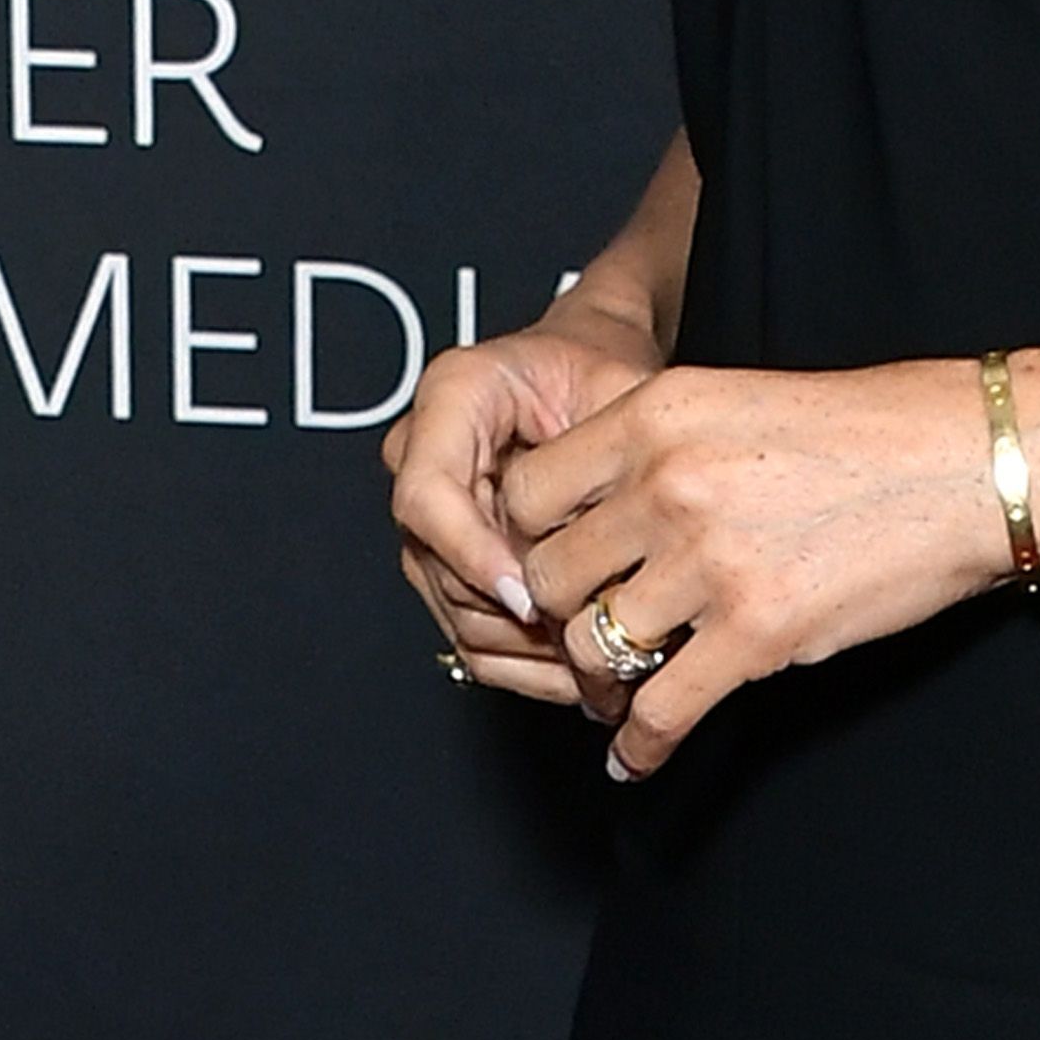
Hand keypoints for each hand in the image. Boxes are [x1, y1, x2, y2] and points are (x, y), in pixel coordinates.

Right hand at [389, 306, 663, 706]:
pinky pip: (469, 629)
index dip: (472, 553)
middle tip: (587, 645)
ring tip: (599, 670)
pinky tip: (582, 676)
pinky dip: (523, 662)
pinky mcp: (446, 560)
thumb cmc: (602, 364)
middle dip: (510, 614)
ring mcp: (428, 515)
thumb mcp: (620, 387)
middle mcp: (419, 454)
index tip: (530, 594)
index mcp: (450, 396)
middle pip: (435, 564)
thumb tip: (610, 545)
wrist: (589, 364)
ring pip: (451, 609)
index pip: (427, 494)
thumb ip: (610, 452)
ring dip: (523, 650)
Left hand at [501, 360, 1017, 778]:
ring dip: (599, 681)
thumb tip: (597, 510)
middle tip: (583, 633)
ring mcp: (709, 558)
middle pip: (549, 576)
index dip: (529, 537)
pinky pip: (660, 709)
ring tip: (617, 691)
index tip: (553, 561)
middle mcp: (669, 481)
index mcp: (659, 412)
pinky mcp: (755, 630)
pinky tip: (637, 754)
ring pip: (594, 646)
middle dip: (561, 615)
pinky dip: (640, 745)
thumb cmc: (872, 429)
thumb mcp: (739, 400)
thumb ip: (659, 446)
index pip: (528, 489)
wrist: (969, 460)